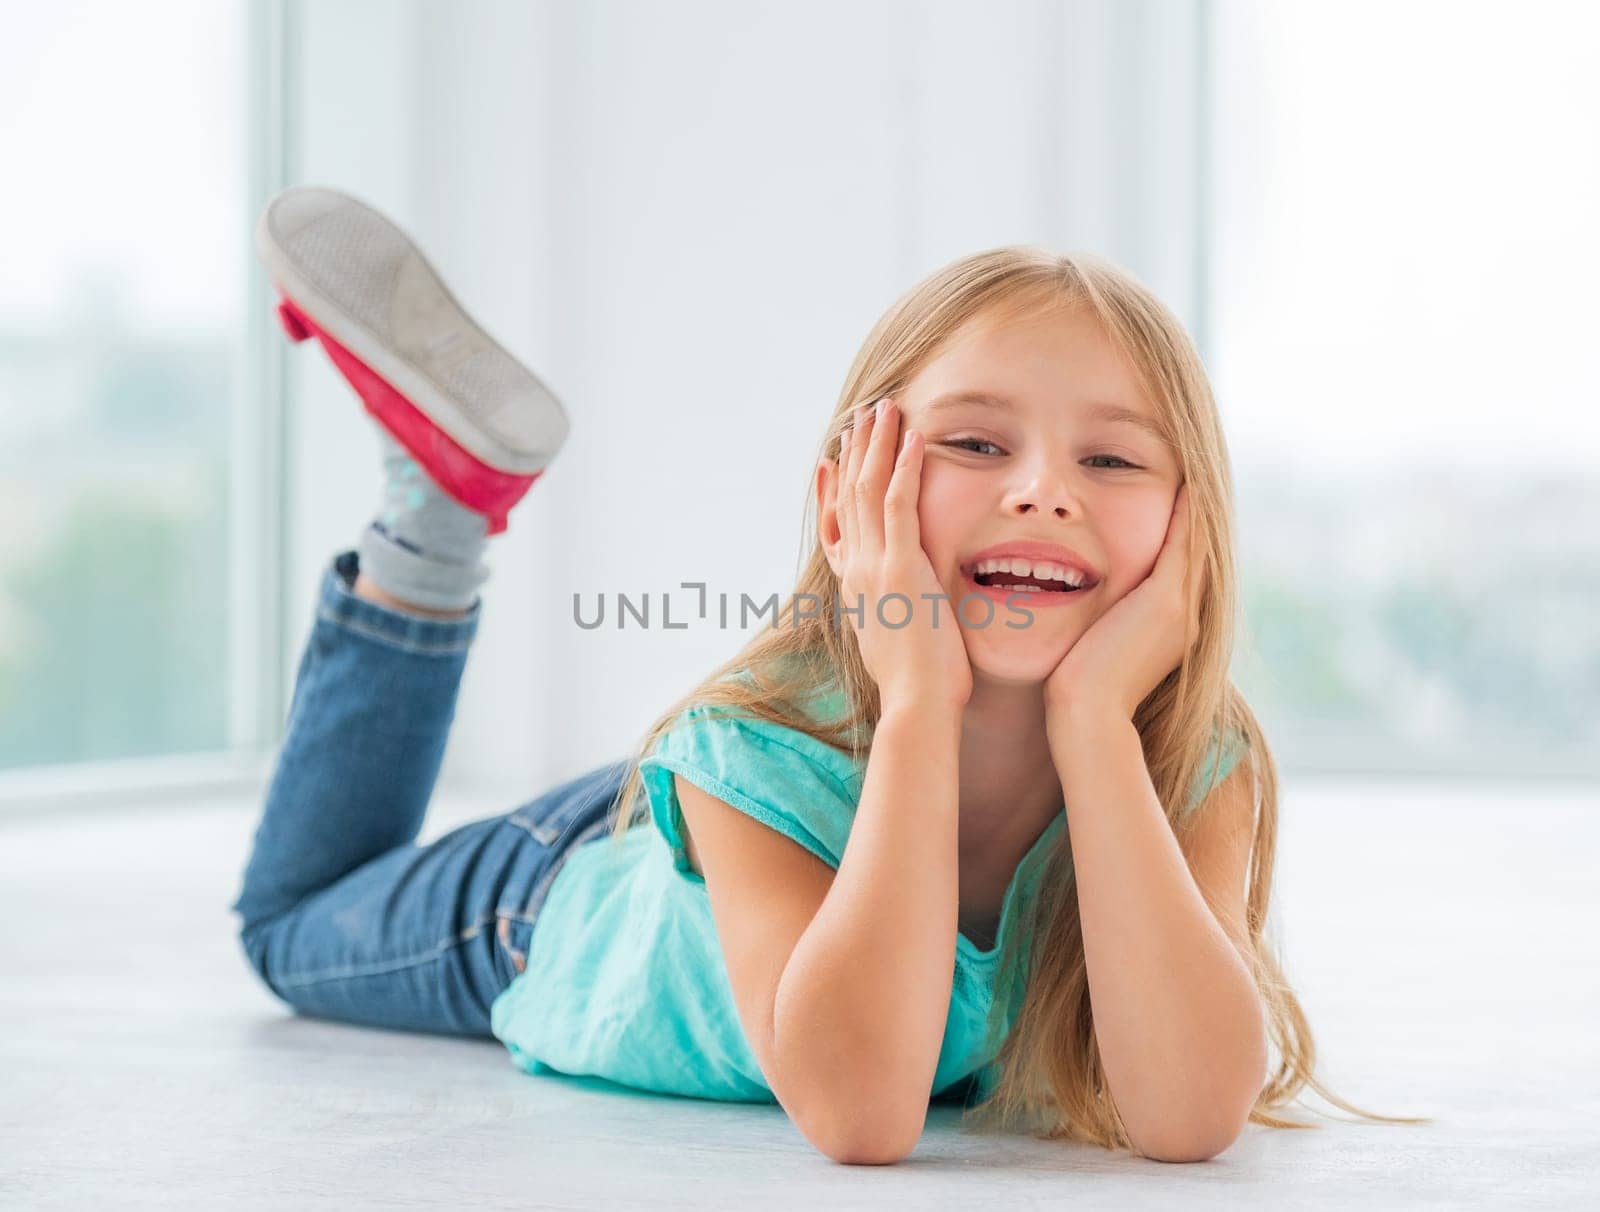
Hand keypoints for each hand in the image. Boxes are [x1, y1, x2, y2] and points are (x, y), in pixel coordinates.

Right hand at [832, 396, 972, 711]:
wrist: (914, 704)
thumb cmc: (915, 688)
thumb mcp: (892, 645)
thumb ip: (892, 620)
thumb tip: (900, 617)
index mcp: (853, 589)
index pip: (835, 528)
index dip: (831, 491)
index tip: (831, 462)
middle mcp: (856, 571)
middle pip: (848, 498)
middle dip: (855, 453)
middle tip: (860, 417)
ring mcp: (875, 566)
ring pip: (868, 490)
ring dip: (876, 445)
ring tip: (884, 408)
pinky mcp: (901, 566)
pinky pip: (899, 504)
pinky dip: (904, 466)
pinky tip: (912, 437)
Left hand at [1042, 483, 1199, 724]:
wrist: (1088, 715)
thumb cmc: (1078, 690)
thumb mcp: (1095, 649)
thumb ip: (1100, 626)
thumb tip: (1077, 611)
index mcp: (1170, 627)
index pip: (1182, 570)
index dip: (1183, 536)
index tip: (1178, 503)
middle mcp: (1185, 616)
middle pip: (1198, 554)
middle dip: (1197, 517)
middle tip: (1195, 478)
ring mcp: (1180, 608)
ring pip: (1198, 545)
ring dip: (1198, 509)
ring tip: (1195, 473)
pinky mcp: (1166, 600)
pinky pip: (1185, 543)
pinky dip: (1188, 514)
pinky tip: (1187, 483)